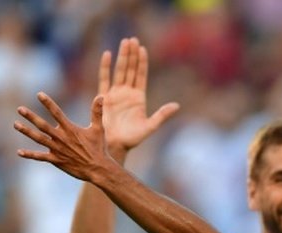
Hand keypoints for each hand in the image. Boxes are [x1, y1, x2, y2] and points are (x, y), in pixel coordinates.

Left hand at [15, 93, 110, 182]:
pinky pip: (41, 157)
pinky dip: (30, 155)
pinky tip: (19, 152)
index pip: (57, 113)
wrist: (98, 169)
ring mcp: (58, 149)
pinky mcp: (57, 160)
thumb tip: (101, 96)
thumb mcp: (98, 129)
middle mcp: (62, 138)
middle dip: (31, 117)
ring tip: (16, 124)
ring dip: (27, 131)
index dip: (48, 103)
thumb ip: (97, 112)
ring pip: (39, 139)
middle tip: (20, 109)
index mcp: (70, 129)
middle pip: (43, 125)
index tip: (39, 94)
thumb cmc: (99, 149)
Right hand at [99, 37, 178, 154]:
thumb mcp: (151, 126)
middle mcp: (127, 93)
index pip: (141, 75)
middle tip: (132, 39)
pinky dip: (105, 67)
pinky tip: (107, 54)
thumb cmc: (133, 138)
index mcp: (139, 98)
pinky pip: (104, 79)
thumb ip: (162, 115)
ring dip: (122, 57)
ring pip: (119, 71)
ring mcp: (115, 94)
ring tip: (124, 42)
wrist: (116, 145)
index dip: (142, 62)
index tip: (143, 48)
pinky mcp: (104, 97)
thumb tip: (177, 106)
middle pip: (130, 69)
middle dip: (132, 55)